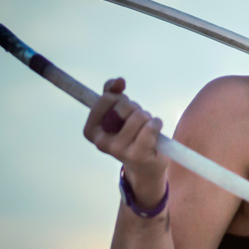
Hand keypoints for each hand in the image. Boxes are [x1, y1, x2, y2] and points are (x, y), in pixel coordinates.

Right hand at [84, 77, 168, 205]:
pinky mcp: (138, 155)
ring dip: (147, 117)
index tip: (122, 108)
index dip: (119, 97)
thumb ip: (112, 93)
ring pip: (139, 116)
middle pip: (124, 106)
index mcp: (91, 131)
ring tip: (146, 128)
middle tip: (136, 120)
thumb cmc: (131, 135)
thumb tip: (118, 81)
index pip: (105, 99)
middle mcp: (101, 142)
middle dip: (134, 108)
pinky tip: (155, 130)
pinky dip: (156, 123)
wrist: (145, 166)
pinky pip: (150, 127)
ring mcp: (119, 150)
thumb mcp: (117, 113)